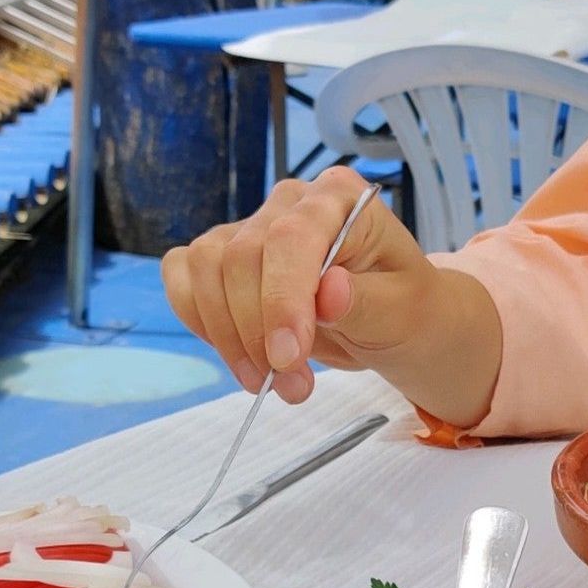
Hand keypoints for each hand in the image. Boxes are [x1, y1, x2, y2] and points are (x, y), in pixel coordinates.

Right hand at [164, 167, 501, 423]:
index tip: (288, 359)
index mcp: (340, 198)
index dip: (281, 300)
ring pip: (205, 269)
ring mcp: (251, 225)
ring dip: (229, 338)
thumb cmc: (403, 307)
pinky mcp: (223, 256)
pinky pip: (184, 276)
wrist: (391, 320)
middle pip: (240, 256)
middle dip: (258, 335)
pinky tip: (238, 355)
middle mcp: (289, 203)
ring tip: (271, 383)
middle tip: (293, 388)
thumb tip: (328, 291)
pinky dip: (200, 321)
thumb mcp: (403, 311)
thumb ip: (366, 301)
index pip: (292, 237)